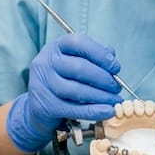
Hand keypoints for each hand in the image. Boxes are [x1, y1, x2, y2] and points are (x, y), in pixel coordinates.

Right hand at [6, 34, 122, 152]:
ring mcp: (43, 85)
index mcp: (55, 47)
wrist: (38, 107)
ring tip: (114, 100)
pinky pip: (73, 109)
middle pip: (79, 68)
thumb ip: (93, 57)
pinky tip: (107, 111)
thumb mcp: (74, 63)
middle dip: (103, 78)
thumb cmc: (62, 80)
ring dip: (101, 96)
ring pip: (76, 90)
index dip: (100, 54)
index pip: (78, 43)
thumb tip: (112, 55)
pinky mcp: (45, 106)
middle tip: (117, 87)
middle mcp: (45, 63)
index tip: (116, 67)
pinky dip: (93, 111)